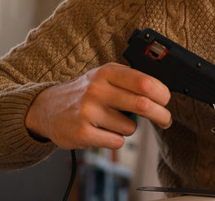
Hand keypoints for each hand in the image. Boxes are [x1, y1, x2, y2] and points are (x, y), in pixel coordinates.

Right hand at [25, 62, 171, 149]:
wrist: (47, 108)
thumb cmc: (86, 93)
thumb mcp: (104, 77)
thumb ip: (130, 81)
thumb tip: (161, 95)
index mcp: (107, 72)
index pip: (144, 82)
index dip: (162, 94)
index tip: (166, 101)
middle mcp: (97, 89)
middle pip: (143, 104)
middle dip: (161, 115)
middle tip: (165, 120)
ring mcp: (89, 111)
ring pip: (130, 127)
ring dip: (128, 128)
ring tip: (111, 121)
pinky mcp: (83, 133)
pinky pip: (117, 141)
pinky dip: (115, 140)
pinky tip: (101, 131)